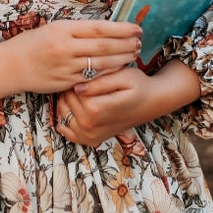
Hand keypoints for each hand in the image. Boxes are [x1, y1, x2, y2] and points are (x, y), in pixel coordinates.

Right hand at [7, 19, 141, 94]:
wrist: (11, 66)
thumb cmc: (31, 43)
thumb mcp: (52, 28)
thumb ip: (76, 29)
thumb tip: (103, 29)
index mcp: (63, 29)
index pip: (99, 28)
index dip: (121, 29)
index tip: (136, 28)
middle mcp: (66, 48)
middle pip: (104, 46)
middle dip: (126, 44)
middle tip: (141, 41)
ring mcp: (66, 67)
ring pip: (102, 63)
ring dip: (122, 58)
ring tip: (134, 53)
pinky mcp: (67, 82)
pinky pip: (93, 77)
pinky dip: (109, 72)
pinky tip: (119, 68)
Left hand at [54, 60, 201, 146]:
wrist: (150, 103)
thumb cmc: (138, 85)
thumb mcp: (123, 76)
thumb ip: (99, 82)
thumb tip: (77, 87)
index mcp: (97, 110)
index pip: (70, 92)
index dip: (75, 79)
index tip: (84, 72)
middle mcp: (91, 127)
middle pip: (65, 102)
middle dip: (69, 88)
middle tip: (82, 79)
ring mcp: (90, 136)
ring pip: (62, 114)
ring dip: (66, 101)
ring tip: (80, 90)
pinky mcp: (90, 140)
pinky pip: (65, 129)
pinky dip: (66, 116)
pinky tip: (76, 105)